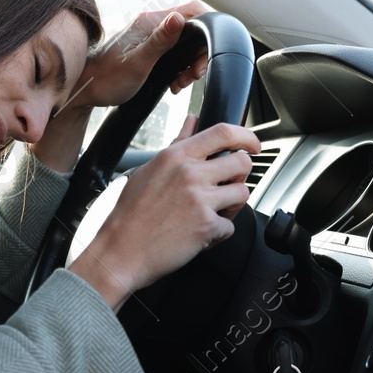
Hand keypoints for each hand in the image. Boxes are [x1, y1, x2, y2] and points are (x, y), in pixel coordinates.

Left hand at [66, 1, 210, 110]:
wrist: (86, 89)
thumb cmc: (107, 78)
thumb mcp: (138, 63)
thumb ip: (160, 41)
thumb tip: (179, 19)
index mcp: (151, 22)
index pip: (192, 11)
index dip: (206, 29)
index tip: (205, 54)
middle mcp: (152, 25)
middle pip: (192, 29)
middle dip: (198, 53)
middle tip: (192, 75)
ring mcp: (151, 36)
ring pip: (185, 43)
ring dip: (189, 64)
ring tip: (181, 82)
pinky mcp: (149, 48)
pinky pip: (174, 52)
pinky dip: (179, 68)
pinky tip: (174, 82)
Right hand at [68, 117, 260, 310]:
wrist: (120, 251)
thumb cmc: (130, 214)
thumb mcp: (150, 169)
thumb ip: (177, 144)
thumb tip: (192, 121)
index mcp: (176, 156)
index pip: (223, 133)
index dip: (246, 137)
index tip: (253, 145)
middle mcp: (190, 173)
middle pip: (242, 163)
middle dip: (240, 176)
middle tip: (227, 187)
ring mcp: (200, 199)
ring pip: (242, 193)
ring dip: (232, 205)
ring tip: (212, 213)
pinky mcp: (207, 226)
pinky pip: (230, 226)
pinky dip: (218, 234)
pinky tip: (199, 235)